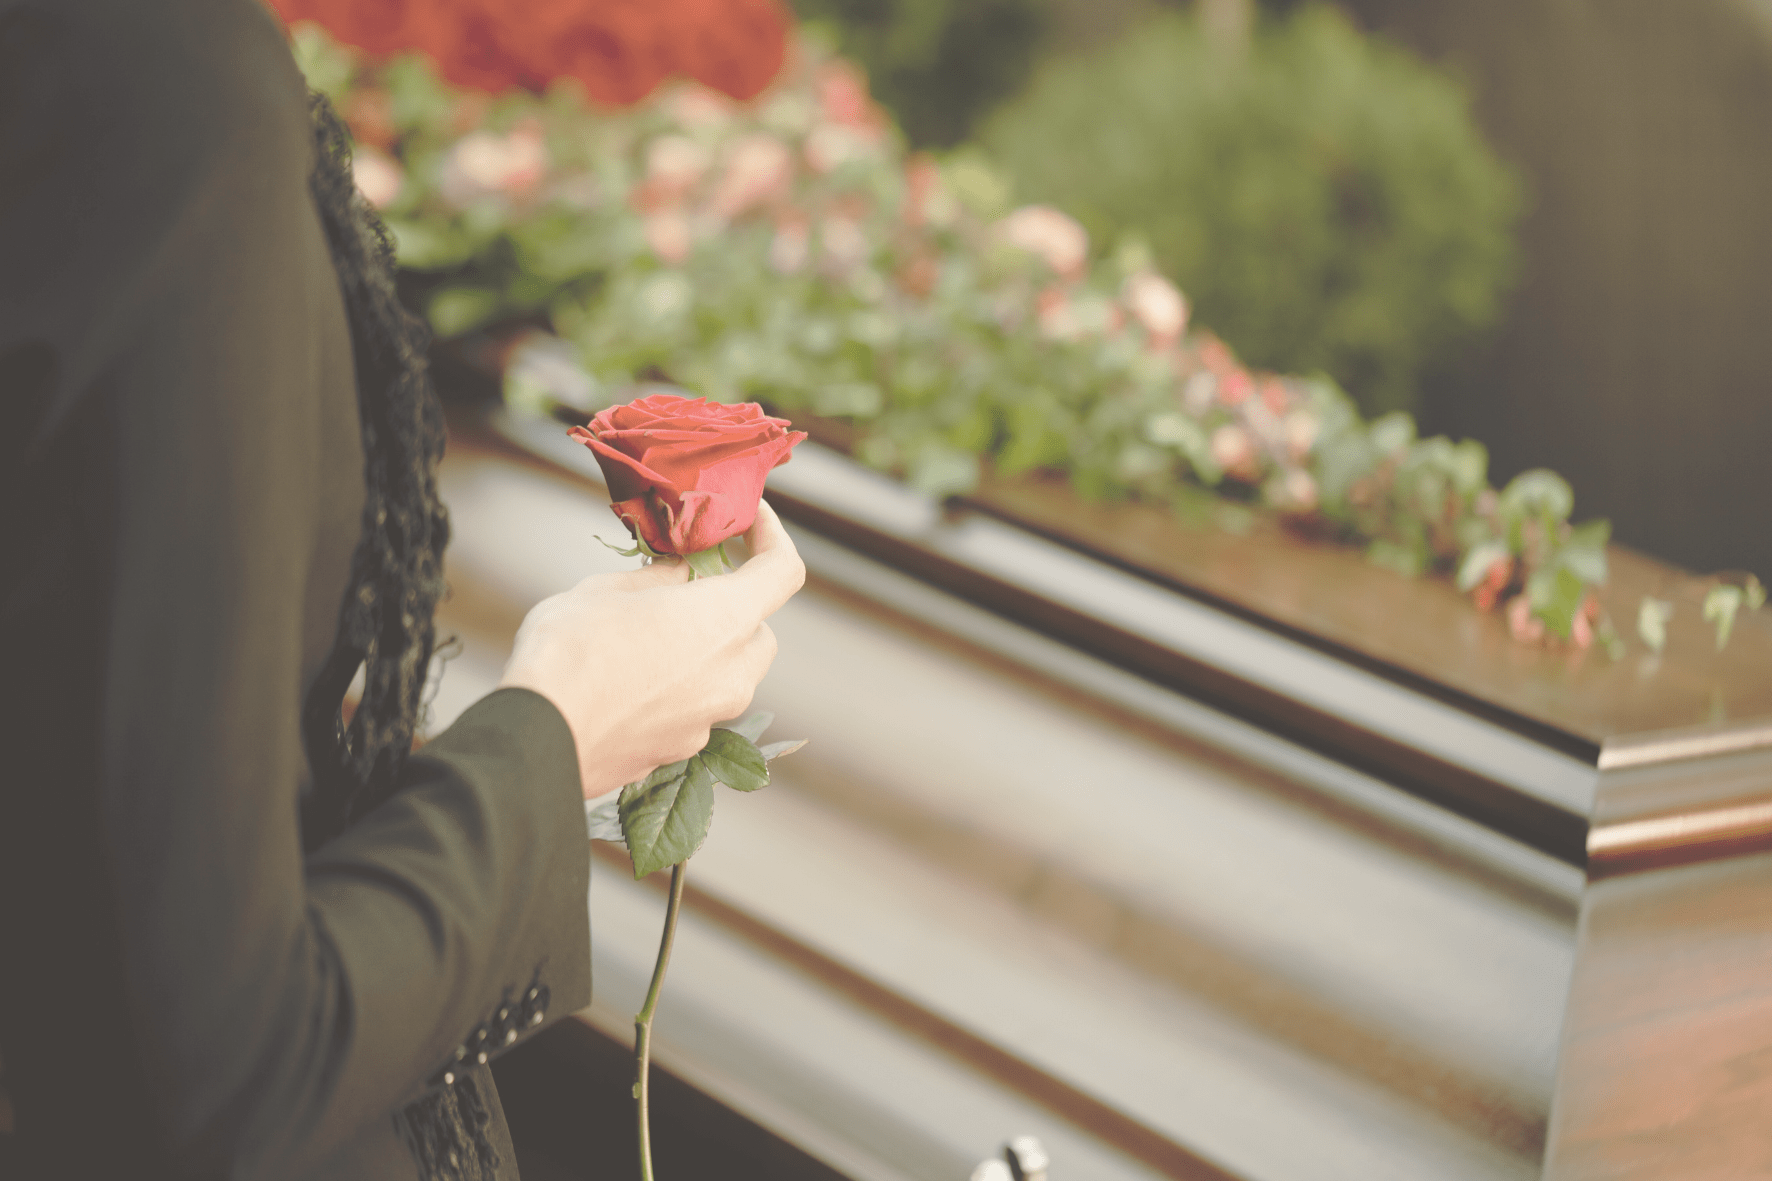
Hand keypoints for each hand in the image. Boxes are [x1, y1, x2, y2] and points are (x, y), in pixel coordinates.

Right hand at [498, 500, 805, 798]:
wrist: (538, 739)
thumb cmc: (569, 653)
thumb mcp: (609, 590)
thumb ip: (660, 578)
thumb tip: (681, 573)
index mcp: (724, 620)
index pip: (783, 571)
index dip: (773, 537)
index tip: (751, 521)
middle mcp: (732, 673)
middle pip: (759, 631)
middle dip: (732, 607)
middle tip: (685, 589)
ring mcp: (712, 718)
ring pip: (730, 674)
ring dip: (705, 650)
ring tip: (648, 636)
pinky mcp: (685, 750)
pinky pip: (698, 708)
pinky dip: (680, 688)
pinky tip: (632, 681)